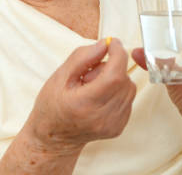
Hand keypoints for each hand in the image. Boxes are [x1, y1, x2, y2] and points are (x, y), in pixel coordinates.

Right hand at [26, 38, 136, 154]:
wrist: (53, 137)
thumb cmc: (52, 107)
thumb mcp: (60, 76)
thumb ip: (83, 57)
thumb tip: (106, 44)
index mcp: (84, 104)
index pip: (115, 76)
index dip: (118, 54)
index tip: (112, 44)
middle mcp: (101, 118)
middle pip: (124, 80)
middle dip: (112, 68)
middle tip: (90, 74)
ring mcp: (112, 125)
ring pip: (129, 88)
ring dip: (116, 80)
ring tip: (93, 87)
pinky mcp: (118, 127)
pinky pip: (128, 99)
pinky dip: (118, 91)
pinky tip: (100, 96)